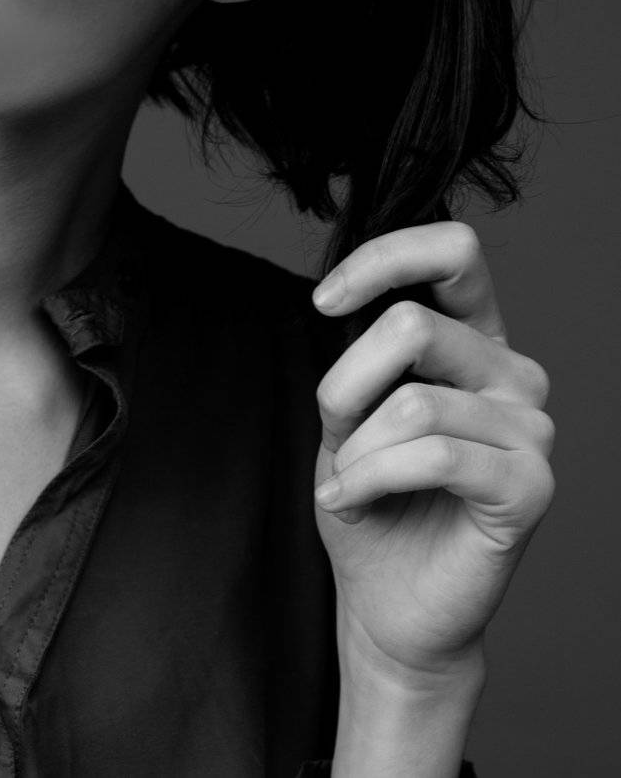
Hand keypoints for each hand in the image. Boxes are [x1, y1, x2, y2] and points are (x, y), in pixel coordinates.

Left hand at [310, 222, 555, 686]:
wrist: (388, 605)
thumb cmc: (371, 502)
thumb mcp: (348, 414)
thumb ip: (363, 359)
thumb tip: (346, 300)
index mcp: (475, 340)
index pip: (454, 251)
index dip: (384, 259)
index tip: (324, 300)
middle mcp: (513, 373)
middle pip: (414, 325)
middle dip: (346, 386)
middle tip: (334, 440)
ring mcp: (531, 429)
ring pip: (413, 402)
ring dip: (356, 451)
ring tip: (348, 484)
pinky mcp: (531, 485)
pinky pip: (434, 454)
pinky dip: (371, 477)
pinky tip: (350, 501)